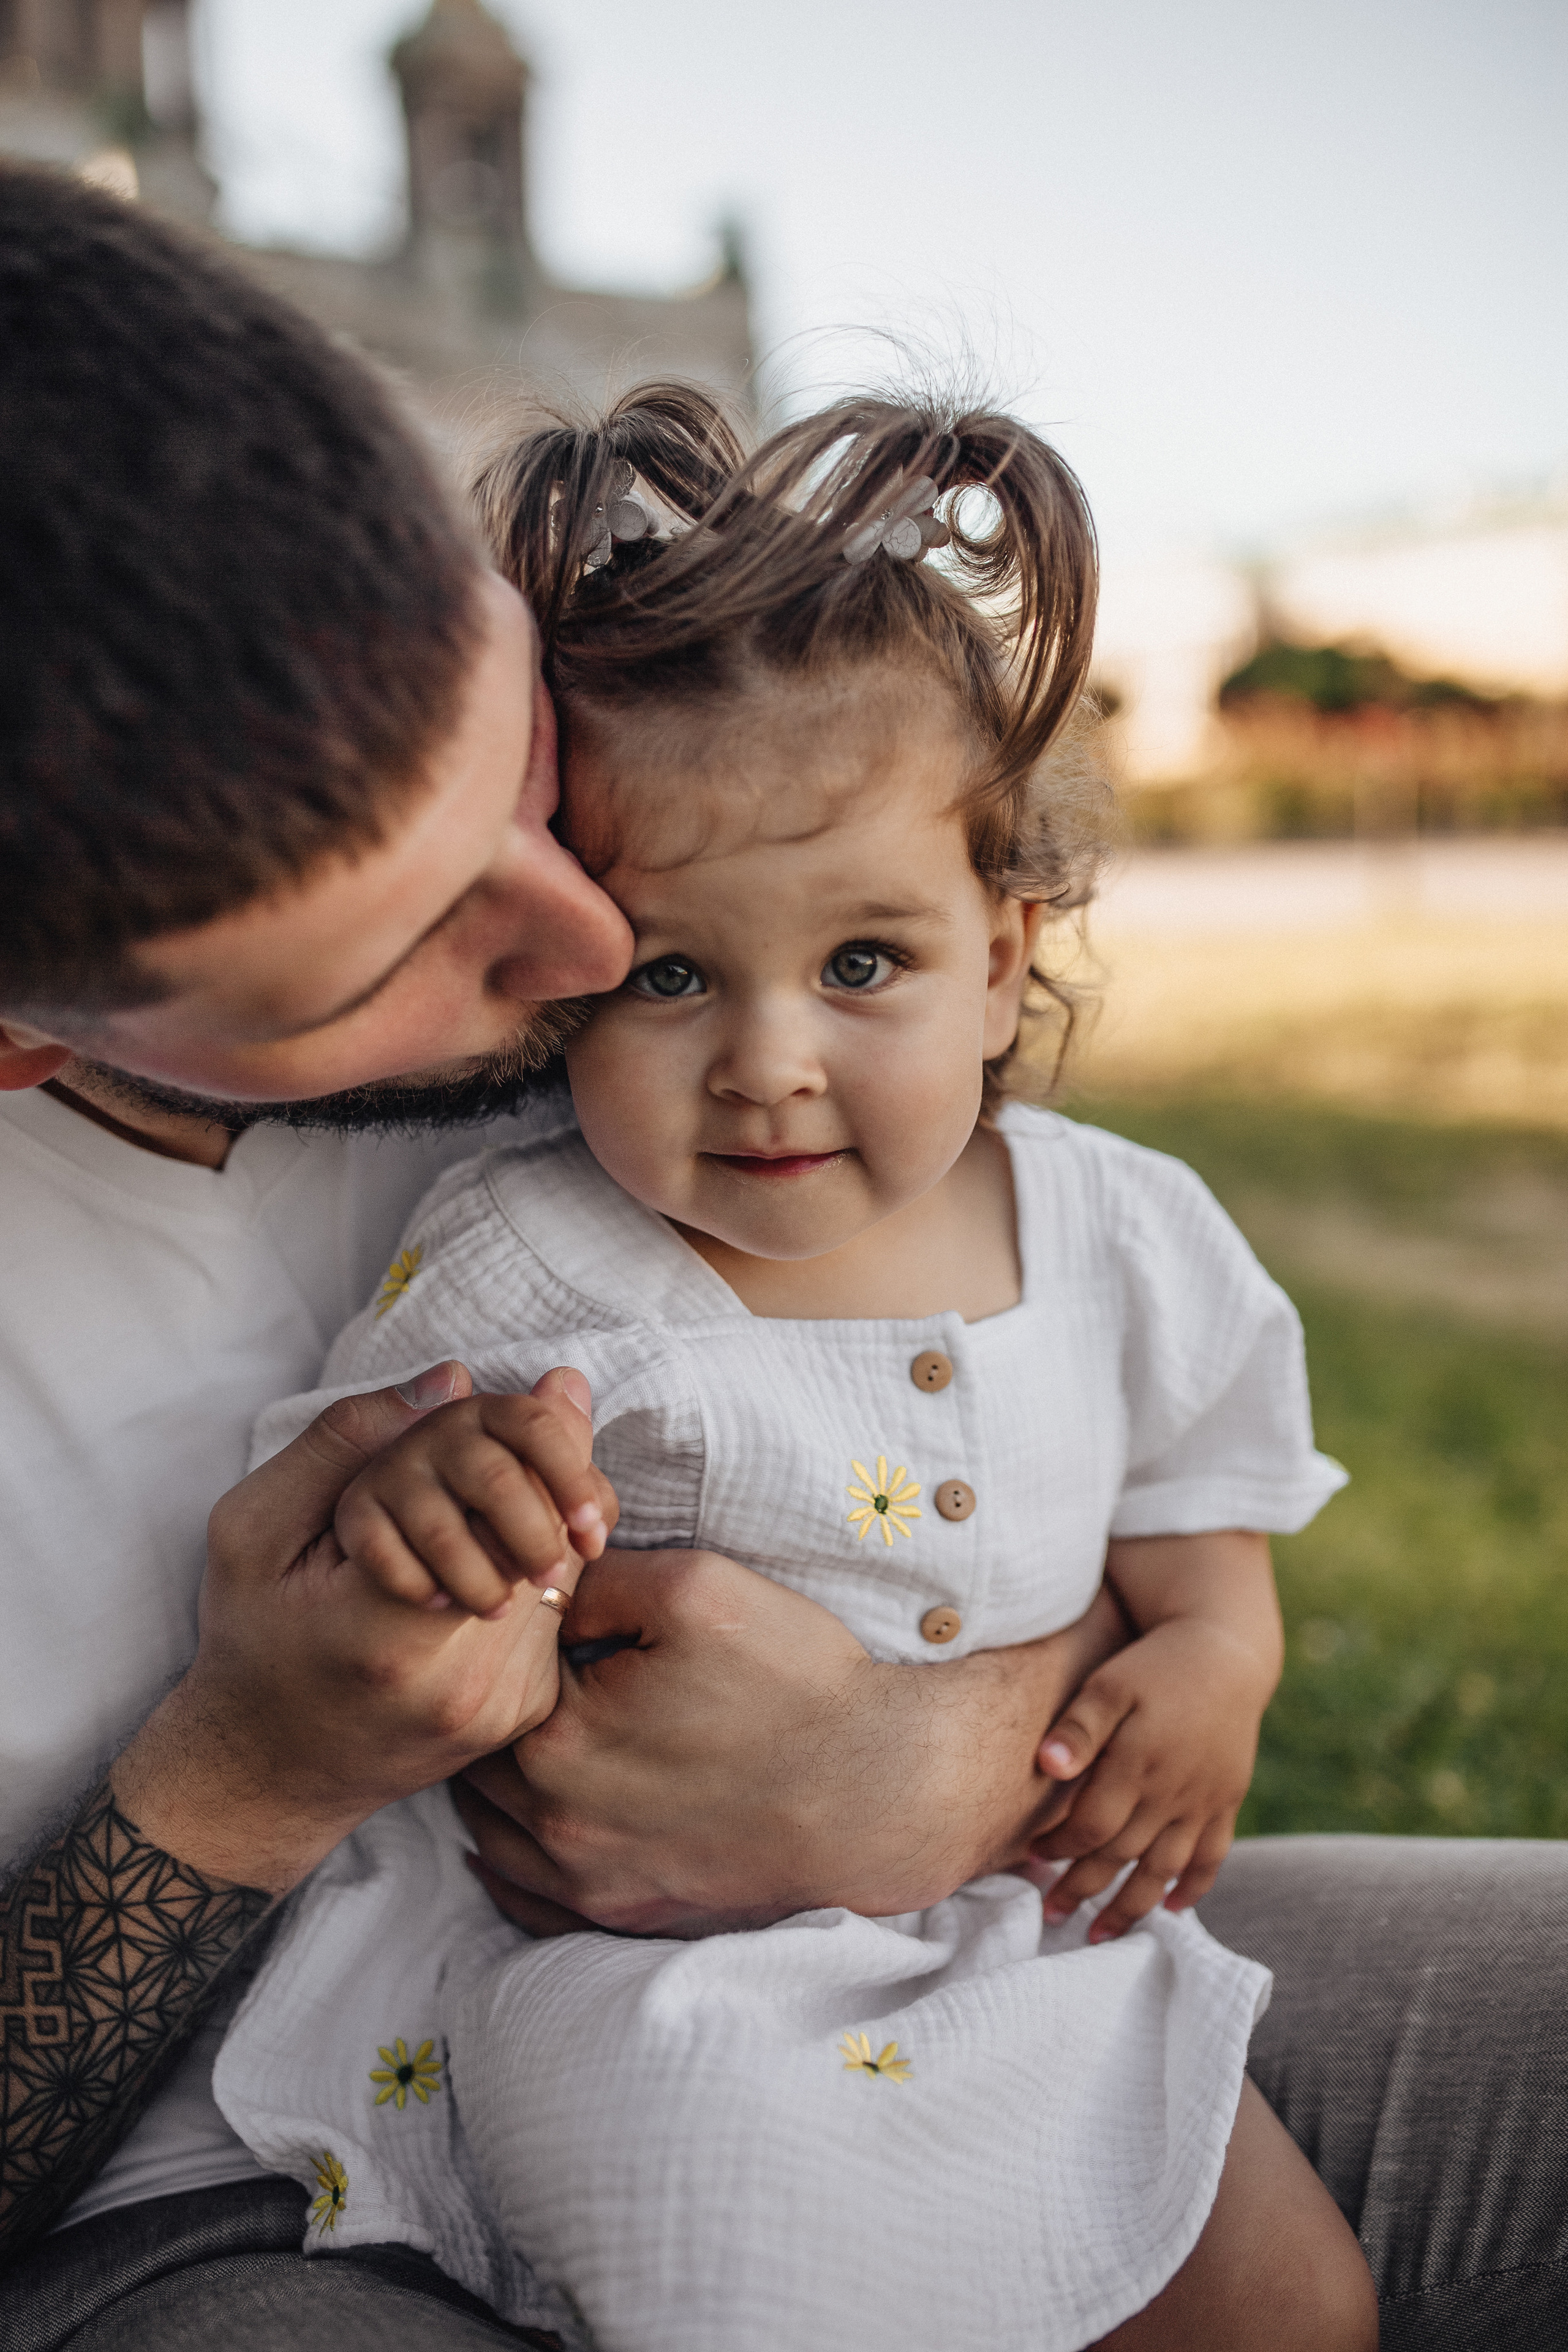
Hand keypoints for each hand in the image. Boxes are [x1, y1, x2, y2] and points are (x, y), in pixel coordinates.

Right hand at [112, 1363, 604, 1894]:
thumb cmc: (251, 1641)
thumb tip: (454, 1378)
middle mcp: (463, 1680)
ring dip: (547, 1520)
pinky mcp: (523, 1717)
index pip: (504, 1505)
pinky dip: (541, 1572)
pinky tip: (493, 1559)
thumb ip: (345, 1445)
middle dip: (545, 1479)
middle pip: (552, 1537)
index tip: (502, 1423)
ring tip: (497, 1505)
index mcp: (389, 1629)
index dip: (519, 1448)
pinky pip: (560, 1617)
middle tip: (520, 1452)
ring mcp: (500, 1707)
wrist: (266, 1774)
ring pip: (570, 1575)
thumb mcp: (253, 1529)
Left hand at [452, 1557, 1129, 1937]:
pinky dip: (515, 1865)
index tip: (541, 1626)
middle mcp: (557, 1828)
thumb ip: (594, 1580)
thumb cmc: (795, 1680)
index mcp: (557, 1741)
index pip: (491, 1683)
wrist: (880, 1788)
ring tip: (538, 1739)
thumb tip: (538, 1585)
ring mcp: (591, 1885)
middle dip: (500, 1718)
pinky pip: (531, 1903)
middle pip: (482, 1763)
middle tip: (538, 1679)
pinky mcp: (628, 1917)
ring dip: (501, 1788)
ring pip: (494, 1834)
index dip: (512, 1649)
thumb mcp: (694, 1588)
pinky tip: (525, 1828)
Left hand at [1030, 1537, 1279, 1939]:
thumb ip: (1079, 1727)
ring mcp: (1204, 1800)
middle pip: (1123, 1856)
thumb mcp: (1110, 1683)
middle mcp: (1173, 1791)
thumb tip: (1047, 1766)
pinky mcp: (1227, 1800)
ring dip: (1132, 1906)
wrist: (1225, 1649)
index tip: (1031, 1859)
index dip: (1060, 1849)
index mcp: (1138, 1762)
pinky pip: (1213, 1856)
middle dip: (1084, 1889)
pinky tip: (1173, 1909)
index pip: (1092, 1826)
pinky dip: (1194, 1886)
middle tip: (1050, 1915)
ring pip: (1165, 1869)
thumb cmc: (1154, 1665)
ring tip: (1100, 1935)